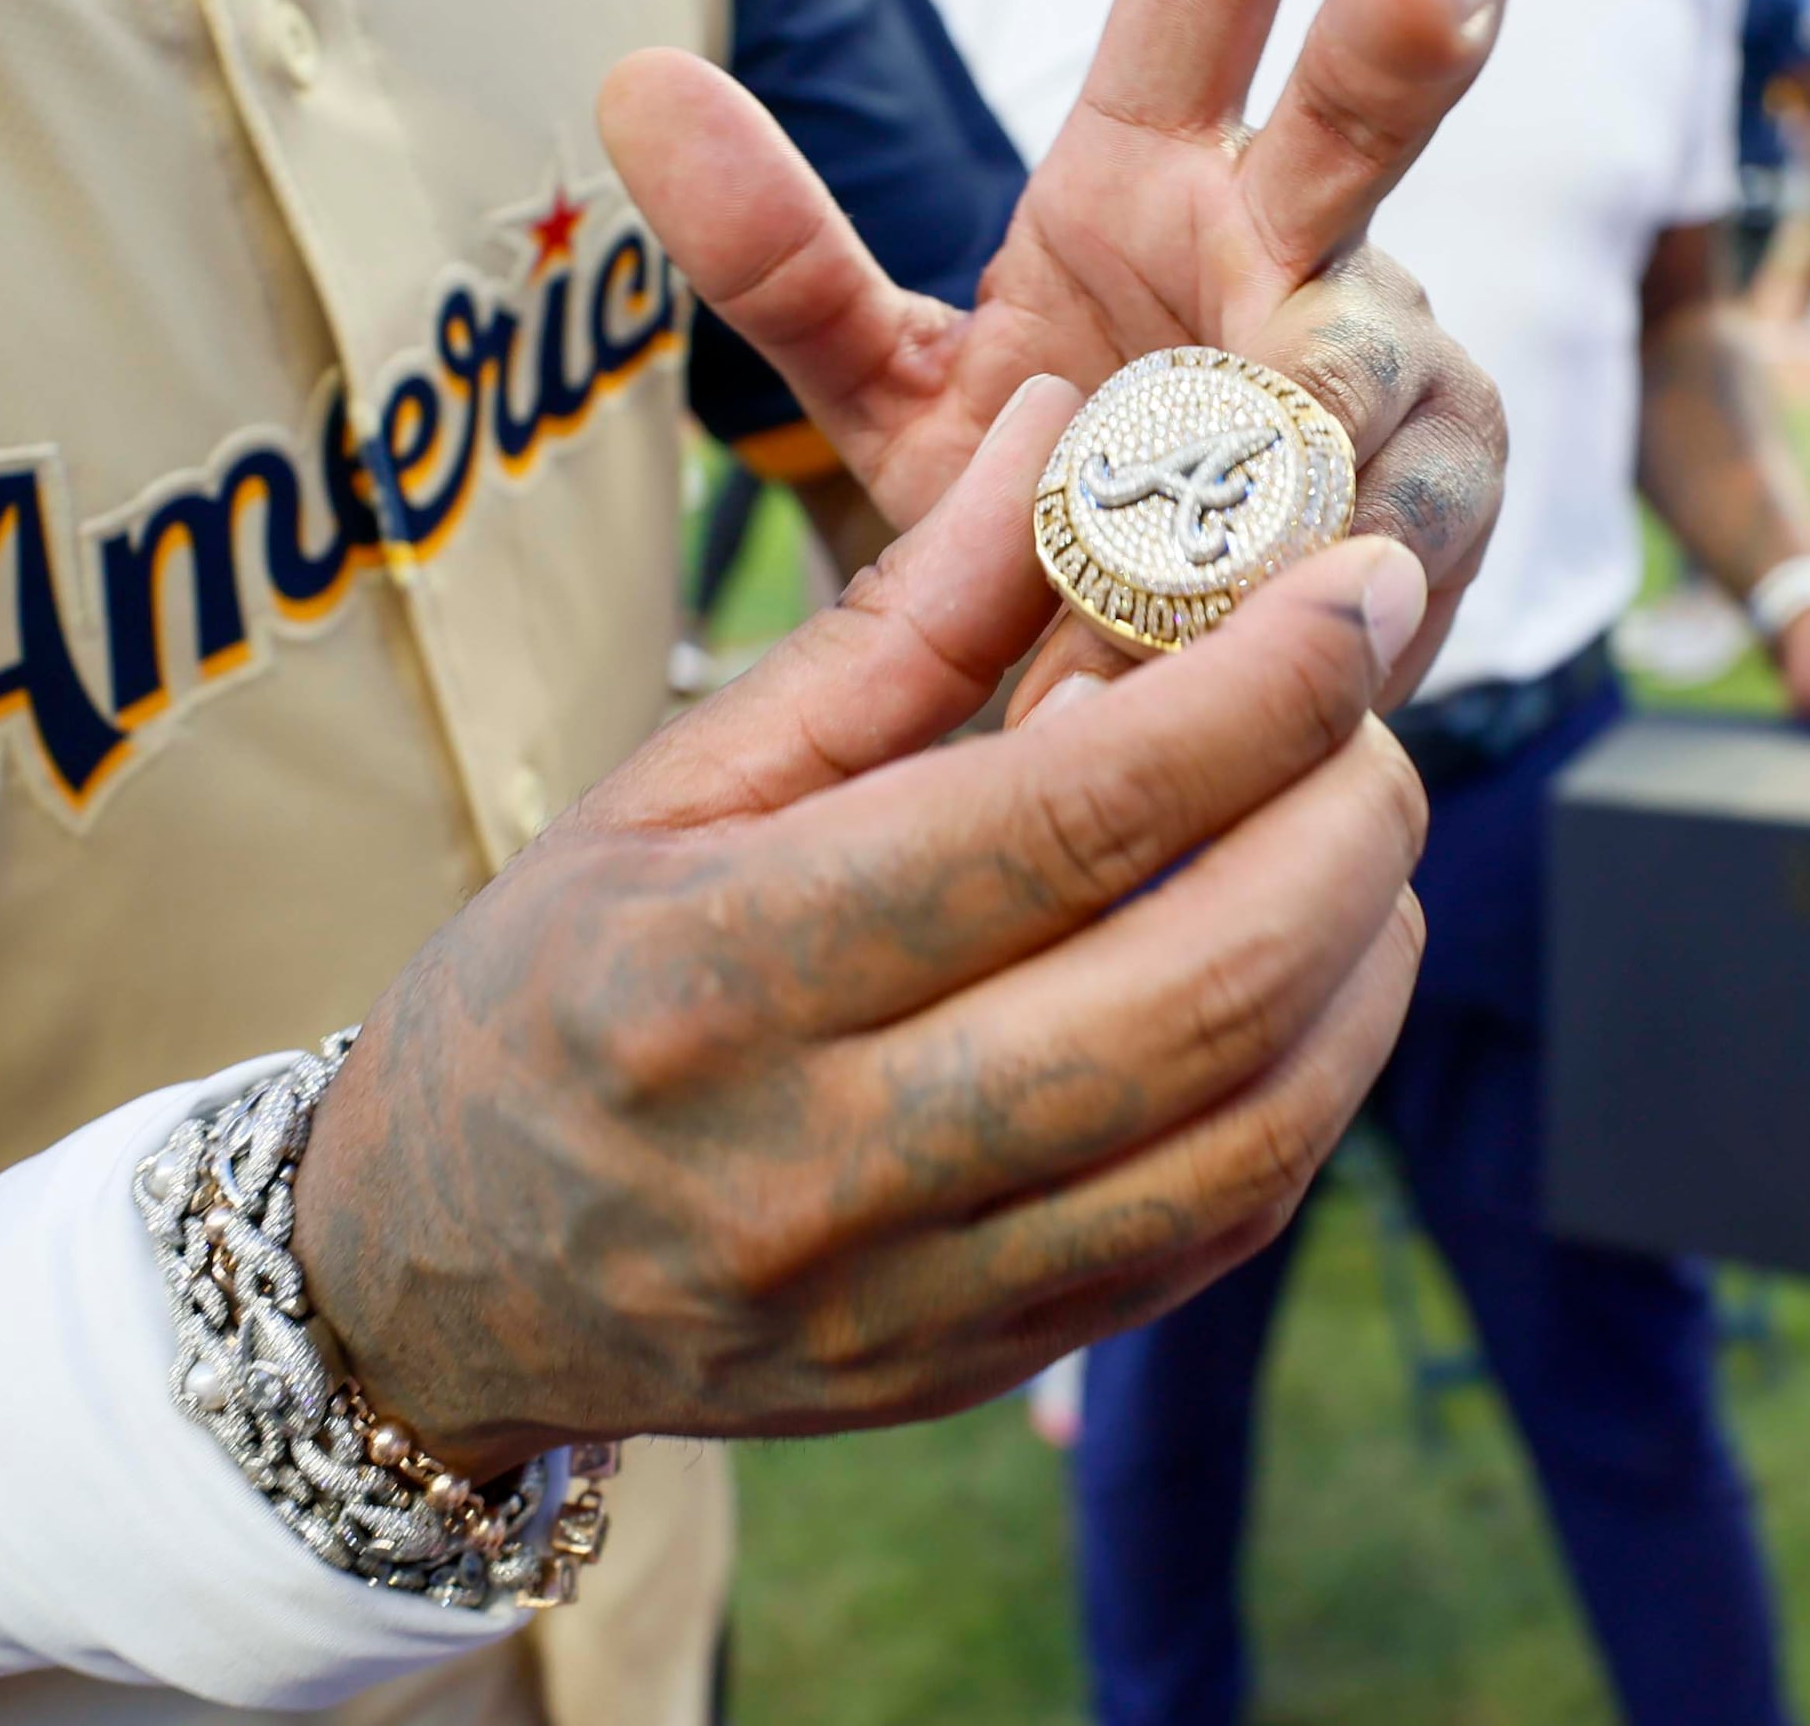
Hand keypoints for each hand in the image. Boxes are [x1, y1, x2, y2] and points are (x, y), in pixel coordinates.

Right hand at [294, 379, 1437, 1475]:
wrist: (438, 1274)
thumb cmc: (544, 989)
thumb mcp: (669, 782)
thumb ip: (888, 626)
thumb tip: (1065, 434)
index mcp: (716, 972)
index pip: (1060, 822)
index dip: (1253, 694)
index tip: (1355, 587)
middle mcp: (816, 1160)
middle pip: (1195, 990)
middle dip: (1341, 820)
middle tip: (1372, 701)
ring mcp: (904, 1299)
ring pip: (1242, 1139)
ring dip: (1354, 963)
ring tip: (1351, 831)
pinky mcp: (969, 1374)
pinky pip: (1208, 1240)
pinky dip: (1303, 1093)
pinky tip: (1304, 981)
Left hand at [602, 0, 1506, 713]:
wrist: (1146, 722)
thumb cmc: (1034, 517)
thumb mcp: (887, 391)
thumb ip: (777, 255)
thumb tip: (626, 79)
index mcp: (1161, 168)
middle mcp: (1299, 238)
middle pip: (1365, 98)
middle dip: (1403, 28)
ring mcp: (1392, 375)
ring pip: (1365, 349)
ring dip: (1282, 419)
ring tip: (1167, 517)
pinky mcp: (1445, 522)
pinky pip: (1380, 531)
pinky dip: (1302, 577)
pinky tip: (1274, 615)